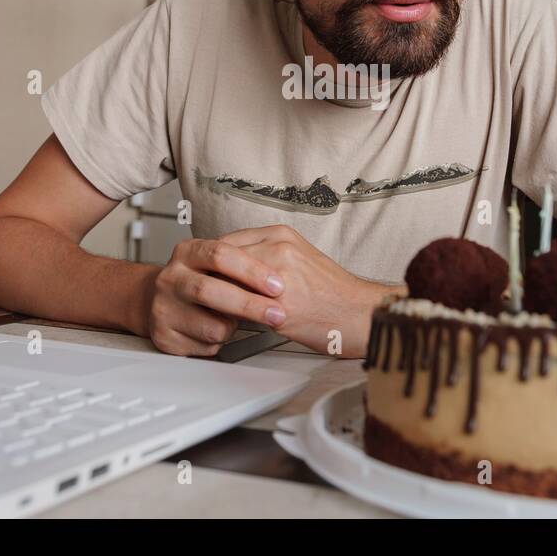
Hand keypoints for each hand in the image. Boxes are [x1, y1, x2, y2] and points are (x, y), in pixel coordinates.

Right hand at [143, 238, 287, 356]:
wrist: (163, 299)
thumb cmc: (200, 279)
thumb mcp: (217, 262)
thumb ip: (242, 264)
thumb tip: (277, 278)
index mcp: (188, 252)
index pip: (220, 255)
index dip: (251, 270)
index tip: (277, 285)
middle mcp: (171, 278)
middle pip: (210, 290)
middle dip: (249, 305)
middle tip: (277, 314)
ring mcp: (163, 308)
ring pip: (212, 326)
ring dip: (234, 328)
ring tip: (235, 321)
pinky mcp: (164, 336)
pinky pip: (205, 346)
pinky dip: (220, 342)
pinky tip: (216, 331)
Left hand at [218, 225, 397, 357]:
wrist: (357, 313)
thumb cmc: (332, 292)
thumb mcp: (299, 259)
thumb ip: (267, 257)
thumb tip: (235, 268)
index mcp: (281, 234)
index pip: (228, 242)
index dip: (212, 262)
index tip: (204, 273)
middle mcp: (277, 247)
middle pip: (222, 259)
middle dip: (208, 277)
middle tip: (198, 292)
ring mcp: (277, 273)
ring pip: (227, 281)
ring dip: (215, 296)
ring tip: (209, 308)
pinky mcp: (277, 301)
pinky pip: (240, 306)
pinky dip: (228, 314)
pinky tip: (226, 322)